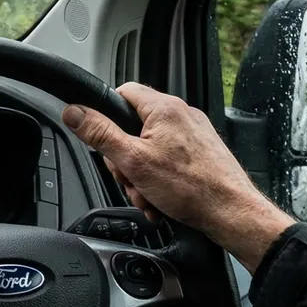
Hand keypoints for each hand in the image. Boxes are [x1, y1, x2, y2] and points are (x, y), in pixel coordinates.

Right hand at [62, 82, 294, 271]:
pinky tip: (160, 198)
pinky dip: (159, 179)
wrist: (233, 213)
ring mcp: (193, 134)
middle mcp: (181, 115)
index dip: (106, 114)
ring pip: (149, 147)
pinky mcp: (201, 152)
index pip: (122, 92)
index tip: (103, 137)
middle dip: (125, 158)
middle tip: (130, 177)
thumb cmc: (193, 187)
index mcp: (163, 108)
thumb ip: (99, 133)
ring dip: (141, 174)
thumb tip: (74, 112)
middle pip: (133, 126)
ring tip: (148, 195)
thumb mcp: (133, 160)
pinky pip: (168, 159)